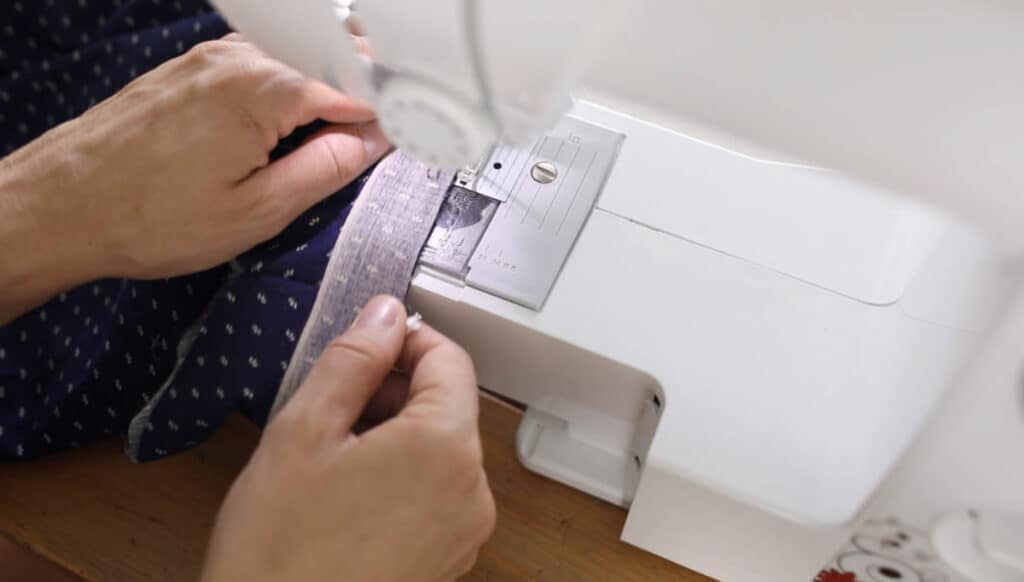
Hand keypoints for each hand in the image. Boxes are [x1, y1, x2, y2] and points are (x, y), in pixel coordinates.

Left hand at [0, 34, 387, 321]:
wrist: (58, 206)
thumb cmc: (147, 217)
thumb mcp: (257, 211)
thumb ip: (326, 169)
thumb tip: (371, 141)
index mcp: (264, 88)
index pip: (358, 87)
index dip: (392, 113)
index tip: (414, 134)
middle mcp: (238, 58)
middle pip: (329, 60)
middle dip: (363, 94)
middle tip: (380, 139)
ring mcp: (209, 58)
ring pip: (294, 64)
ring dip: (322, 96)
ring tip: (333, 143)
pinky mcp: (189, 70)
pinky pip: (258, 71)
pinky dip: (285, 94)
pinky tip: (284, 132)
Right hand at [201, 296, 495, 581]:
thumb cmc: (279, 547)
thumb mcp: (303, 431)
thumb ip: (353, 360)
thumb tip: (385, 314)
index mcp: (445, 448)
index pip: (450, 358)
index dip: (405, 340)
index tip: (363, 346)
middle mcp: (472, 491)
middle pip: (448, 405)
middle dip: (394, 391)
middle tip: (331, 408)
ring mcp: (464, 531)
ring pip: (440, 449)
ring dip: (394, 434)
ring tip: (332, 459)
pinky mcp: (448, 559)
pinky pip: (437, 492)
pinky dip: (401, 477)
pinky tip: (348, 495)